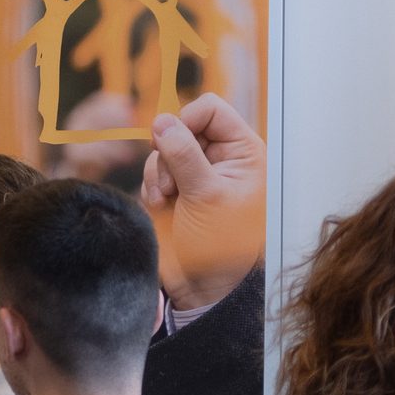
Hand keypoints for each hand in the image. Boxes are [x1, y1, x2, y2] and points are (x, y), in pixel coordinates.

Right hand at [141, 92, 264, 310]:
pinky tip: (160, 206)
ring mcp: (197, 173)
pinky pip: (153, 170)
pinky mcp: (176, 188)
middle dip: (168, 153)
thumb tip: (161, 120)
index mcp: (243, 152)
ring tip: (166, 199)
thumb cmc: (220, 244)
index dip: (187, 120)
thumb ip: (183, 154)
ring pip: (163, 149)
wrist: (203, 284)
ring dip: (158, 173)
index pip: (210, 110)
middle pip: (182, 127)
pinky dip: (151, 186)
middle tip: (172, 183)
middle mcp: (221, 158)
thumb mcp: (205, 195)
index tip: (171, 143)